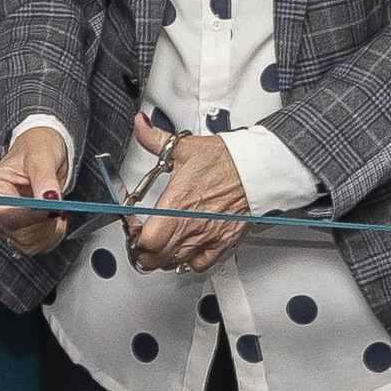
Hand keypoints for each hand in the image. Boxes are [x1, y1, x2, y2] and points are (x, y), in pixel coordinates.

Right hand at [0, 119, 79, 254]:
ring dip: (49, 231)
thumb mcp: (42, 157)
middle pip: (16, 232)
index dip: (30, 215)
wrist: (45, 149)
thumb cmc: (37, 147)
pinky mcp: (21, 229)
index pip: (5, 213)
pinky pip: (35, 245)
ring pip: (27, 243)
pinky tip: (56, 220)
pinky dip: (51, 236)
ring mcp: (8, 221)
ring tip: (58, 210)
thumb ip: (45, 179)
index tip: (52, 207)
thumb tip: (50, 199)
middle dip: (43, 222)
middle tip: (59, 204)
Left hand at [126, 113, 250, 273]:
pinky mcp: (222, 243)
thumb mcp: (184, 147)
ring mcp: (207, 237)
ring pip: (174, 263)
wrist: (257, 170)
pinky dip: (189, 262)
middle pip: (155, 257)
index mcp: (177, 203)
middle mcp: (191, 224)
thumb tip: (140, 125)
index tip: (133, 225)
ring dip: (163, 257)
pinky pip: (200, 265)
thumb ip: (154, 138)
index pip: (146, 239)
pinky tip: (185, 249)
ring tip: (161, 244)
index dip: (133, 236)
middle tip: (142, 238)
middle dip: (143, 251)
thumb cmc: (226, 160)